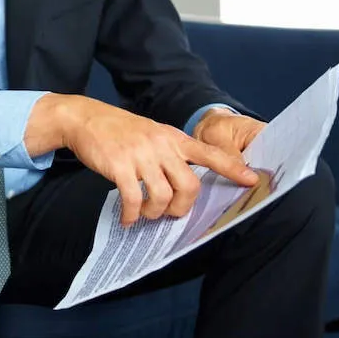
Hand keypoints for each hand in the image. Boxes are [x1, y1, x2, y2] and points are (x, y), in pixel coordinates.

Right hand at [27, 94, 257, 225]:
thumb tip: (185, 184)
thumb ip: (172, 153)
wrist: (86, 118)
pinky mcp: (120, 166)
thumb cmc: (121, 131)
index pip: (210, 153)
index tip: (251, 179)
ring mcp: (141, 156)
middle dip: (181, 208)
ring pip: (162, 197)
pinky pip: (133, 200)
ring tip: (143, 213)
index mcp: (174, 138)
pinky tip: (126, 218)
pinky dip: (131, 215)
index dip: (232, 168)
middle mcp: (162, 146)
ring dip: (154, 213)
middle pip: (189, 186)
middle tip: (169, 213)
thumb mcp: (153, 134)